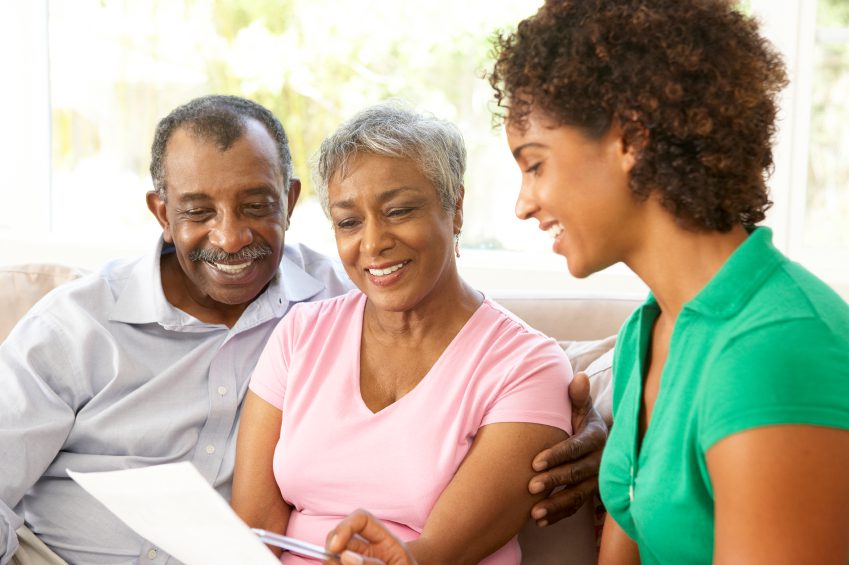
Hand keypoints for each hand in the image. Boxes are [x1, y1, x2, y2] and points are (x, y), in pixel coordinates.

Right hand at [324, 509, 416, 564]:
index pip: (361, 519)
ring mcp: (358, 561)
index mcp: (385, 542)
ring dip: (333, 564)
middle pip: (339, 536)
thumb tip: (345, 556)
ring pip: (333, 557)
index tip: (335, 548)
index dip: (344, 527)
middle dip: (331, 550)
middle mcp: (368, 549)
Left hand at [527, 372, 608, 525]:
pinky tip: (539, 521)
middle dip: (554, 481)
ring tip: (534, 513)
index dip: (558, 455)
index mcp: (597, 437)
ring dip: (556, 505)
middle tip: (530, 486)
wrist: (597, 440)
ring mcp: (597, 480)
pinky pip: (576, 507)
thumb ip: (577, 396)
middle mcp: (600, 461)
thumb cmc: (580, 419)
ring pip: (577, 495)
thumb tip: (579, 376)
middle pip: (577, 473)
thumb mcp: (581, 407)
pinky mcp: (591, 494)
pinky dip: (558, 515)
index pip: (578, 448)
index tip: (535, 463)